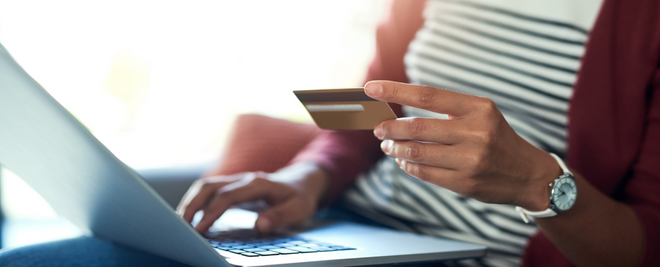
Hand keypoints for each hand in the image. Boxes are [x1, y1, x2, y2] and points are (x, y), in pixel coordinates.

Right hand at [176, 162, 327, 232]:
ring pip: (206, 186)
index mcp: (257, 184)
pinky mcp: (233, 186)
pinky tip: (191, 217)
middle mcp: (243, 179)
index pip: (227, 196)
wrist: (302, 182)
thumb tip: (260, 225)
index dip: (211, 213)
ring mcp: (236, 181)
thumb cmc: (299, 197)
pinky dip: (197, 202)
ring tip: (180, 222)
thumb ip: (280, 216)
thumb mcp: (298, 209)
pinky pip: (210, 191)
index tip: (199, 230)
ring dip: (191, 202)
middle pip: (210, 187)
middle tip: (181, 227)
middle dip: (192, 205)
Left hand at [365, 81, 560, 210]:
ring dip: (396, 149)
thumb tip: (400, 111)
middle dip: (390, 128)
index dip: (395, 91)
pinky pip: (424, 173)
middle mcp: (475, 132)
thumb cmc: (496, 138)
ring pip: (417, 153)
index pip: (427, 95)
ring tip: (388, 146)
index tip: (371, 89)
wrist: (528, 174)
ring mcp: (470, 159)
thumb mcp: (481, 114)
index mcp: (478, 108)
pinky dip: (408, 166)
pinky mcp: (464, 182)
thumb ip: (446, 110)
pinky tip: (403, 162)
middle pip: (417, 127)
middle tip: (378, 129)